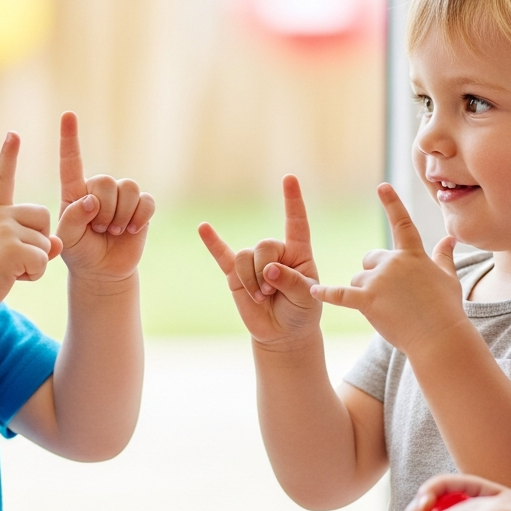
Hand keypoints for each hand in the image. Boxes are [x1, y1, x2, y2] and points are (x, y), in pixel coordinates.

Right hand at [0, 133, 62, 313]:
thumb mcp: (2, 254)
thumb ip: (29, 244)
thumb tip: (56, 243)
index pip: (1, 180)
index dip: (8, 156)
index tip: (13, 134)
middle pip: (43, 216)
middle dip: (39, 239)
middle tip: (14, 259)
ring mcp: (5, 229)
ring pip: (45, 243)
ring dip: (34, 263)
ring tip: (6, 271)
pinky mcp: (14, 248)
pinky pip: (43, 259)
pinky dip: (33, 274)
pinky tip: (10, 277)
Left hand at [54, 111, 154, 283]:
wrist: (104, 271)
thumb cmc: (80, 252)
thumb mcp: (67, 240)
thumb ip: (72, 219)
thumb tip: (91, 200)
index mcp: (75, 192)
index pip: (71, 161)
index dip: (70, 138)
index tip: (68, 115)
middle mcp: (99, 188)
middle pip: (106, 181)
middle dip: (104, 210)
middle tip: (99, 229)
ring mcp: (122, 196)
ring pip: (128, 188)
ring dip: (121, 214)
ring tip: (114, 230)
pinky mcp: (141, 206)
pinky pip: (146, 201)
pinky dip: (139, 217)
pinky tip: (131, 229)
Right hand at [198, 175, 320, 347]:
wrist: (282, 332)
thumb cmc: (301, 311)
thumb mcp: (307, 298)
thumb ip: (292, 282)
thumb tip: (269, 269)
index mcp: (298, 251)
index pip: (296, 222)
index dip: (293, 201)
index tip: (289, 178)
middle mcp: (275, 252)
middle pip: (264, 245)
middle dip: (265, 270)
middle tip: (269, 293)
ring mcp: (254, 262)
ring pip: (244, 257)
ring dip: (250, 279)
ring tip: (260, 297)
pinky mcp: (236, 275)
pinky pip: (222, 256)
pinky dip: (212, 242)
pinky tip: (203, 228)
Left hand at [309, 183, 467, 357]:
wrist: (440, 338)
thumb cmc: (446, 310)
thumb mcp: (448, 279)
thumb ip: (444, 256)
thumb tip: (450, 238)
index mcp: (413, 254)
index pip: (402, 223)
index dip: (392, 203)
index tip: (382, 185)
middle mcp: (394, 263)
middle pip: (369, 259)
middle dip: (374, 274)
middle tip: (391, 296)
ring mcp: (380, 281)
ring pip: (358, 279)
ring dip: (364, 291)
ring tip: (386, 310)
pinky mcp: (367, 301)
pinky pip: (340, 295)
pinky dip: (327, 294)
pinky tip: (313, 292)